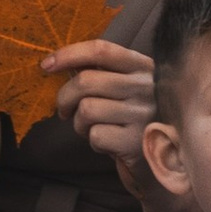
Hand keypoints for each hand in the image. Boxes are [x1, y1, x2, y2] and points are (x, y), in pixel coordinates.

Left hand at [46, 36, 156, 165]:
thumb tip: (57, 63)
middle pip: (86, 81)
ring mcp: (143, 114)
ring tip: (92, 129)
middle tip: (65, 110)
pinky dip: (94, 142)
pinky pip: (96, 135)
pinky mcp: (137, 142)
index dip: (69, 54)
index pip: (101, 50)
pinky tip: (108, 144)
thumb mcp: (124, 88)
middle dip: (64, 97)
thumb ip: (100, 73)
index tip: (47, 65)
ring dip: (79, 124)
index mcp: (142, 66)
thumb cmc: (133, 119)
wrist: (164, 161)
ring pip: (87, 109)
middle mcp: (147, 86)